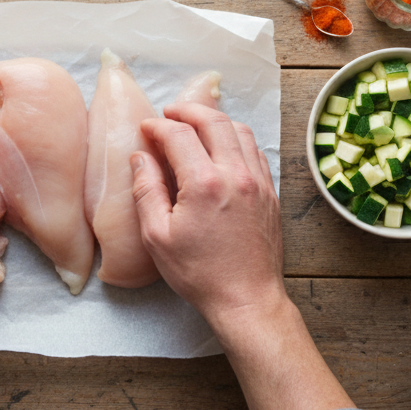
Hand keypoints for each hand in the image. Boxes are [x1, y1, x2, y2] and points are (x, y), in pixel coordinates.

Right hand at [130, 102, 283, 327]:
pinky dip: (236, 140)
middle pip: (213, 121)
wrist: (246, 298)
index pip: (179, 135)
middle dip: (188, 111)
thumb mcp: (157, 236)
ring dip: (215, 121)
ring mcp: (258, 181)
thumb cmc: (199, 273)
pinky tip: (223, 149)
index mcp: (205, 183)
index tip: (146, 129)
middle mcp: (235, 174)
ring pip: (239, 131)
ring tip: (196, 126)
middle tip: (170, 113)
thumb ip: (146, 190)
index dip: (158, 127)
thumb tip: (140, 158)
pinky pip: (255, 151)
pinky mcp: (270, 192)